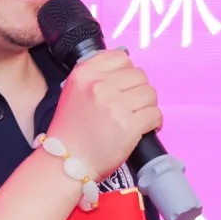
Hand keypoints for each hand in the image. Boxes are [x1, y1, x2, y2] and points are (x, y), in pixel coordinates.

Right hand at [47, 49, 161, 177]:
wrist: (66, 162)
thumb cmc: (70, 130)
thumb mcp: (73, 91)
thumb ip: (95, 75)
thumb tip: (126, 66)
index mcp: (84, 74)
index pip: (121, 57)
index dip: (127, 71)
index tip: (126, 84)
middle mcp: (99, 86)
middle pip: (139, 75)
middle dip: (139, 90)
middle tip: (133, 104)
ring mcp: (114, 106)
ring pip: (150, 93)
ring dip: (148, 105)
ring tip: (139, 115)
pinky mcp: (128, 126)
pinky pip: (155, 114)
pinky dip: (155, 121)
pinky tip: (146, 127)